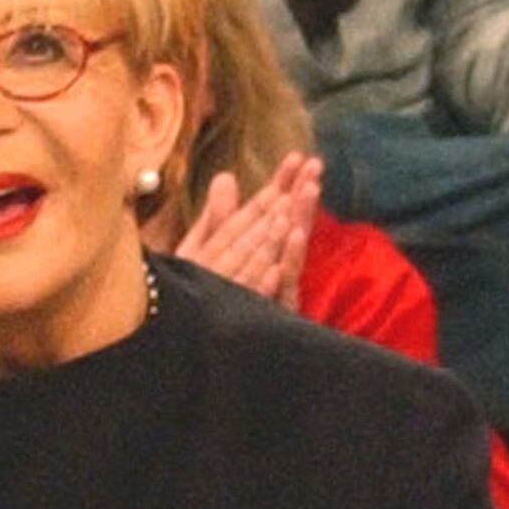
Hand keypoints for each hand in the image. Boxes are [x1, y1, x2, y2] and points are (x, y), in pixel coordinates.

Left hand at [172, 149, 318, 309]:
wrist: (195, 351)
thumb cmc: (204, 301)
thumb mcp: (205, 254)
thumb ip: (219, 218)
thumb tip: (226, 176)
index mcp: (253, 251)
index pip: (271, 212)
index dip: (283, 185)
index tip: (299, 158)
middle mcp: (267, 269)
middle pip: (285, 229)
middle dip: (299, 199)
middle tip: (314, 170)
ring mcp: (269, 294)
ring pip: (284, 258)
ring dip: (295, 229)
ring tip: (305, 200)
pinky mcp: (267, 319)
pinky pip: (274, 296)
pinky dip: (278, 274)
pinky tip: (283, 258)